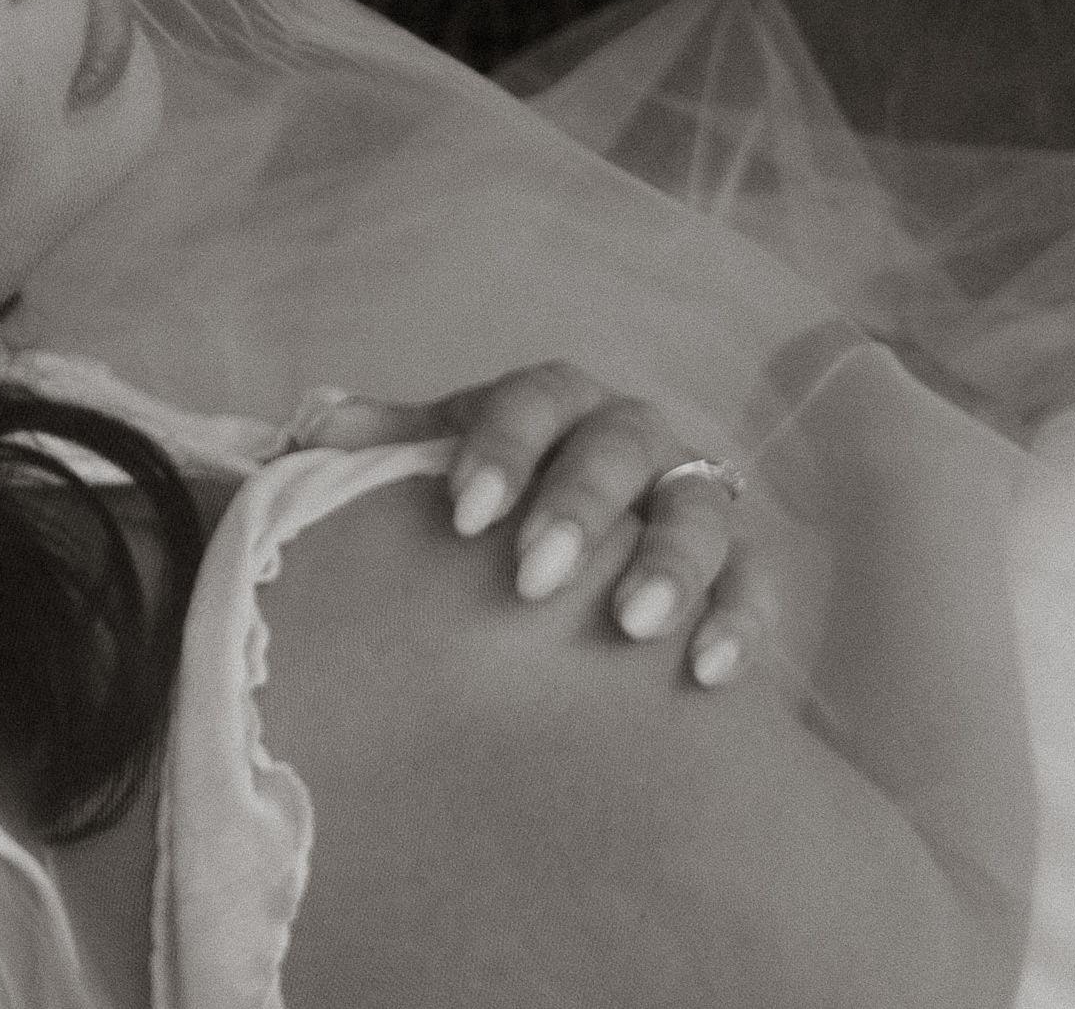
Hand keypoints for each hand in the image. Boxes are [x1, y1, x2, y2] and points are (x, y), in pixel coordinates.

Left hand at [290, 361, 763, 687]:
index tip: (464, 512)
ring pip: (700, 512)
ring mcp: (689, 499)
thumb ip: (383, 453)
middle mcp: (631, 438)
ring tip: (633, 626)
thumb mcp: (435, 469)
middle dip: (581, 506)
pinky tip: (704, 674)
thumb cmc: (485, 509)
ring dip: (671, 565)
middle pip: (620, 448)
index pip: (535, 400)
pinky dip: (739, 622)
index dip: (504, 446)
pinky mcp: (737, 564)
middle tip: (533, 576)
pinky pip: (756, 584)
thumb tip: (318, 434)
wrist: (560, 563)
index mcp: (554, 405)